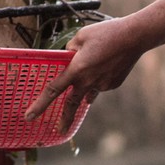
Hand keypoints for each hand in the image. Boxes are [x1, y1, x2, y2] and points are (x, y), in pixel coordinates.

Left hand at [22, 17, 147, 125]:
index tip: (29, 117)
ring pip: (88, 91)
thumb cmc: (107, 33)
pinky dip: (100, 77)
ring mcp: (102, 84)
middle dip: (64, 119)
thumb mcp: (81, 36)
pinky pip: (101, 84)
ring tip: (93, 72)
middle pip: (72, 104)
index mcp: (77, 69)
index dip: (40, 105)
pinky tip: (108, 63)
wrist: (135, 37)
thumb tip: (68, 57)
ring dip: (85, 90)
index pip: (53, 90)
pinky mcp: (114, 84)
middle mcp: (88, 81)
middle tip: (59, 131)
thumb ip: (70, 49)